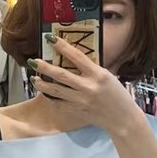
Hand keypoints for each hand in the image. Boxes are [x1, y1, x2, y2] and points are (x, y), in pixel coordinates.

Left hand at [28, 36, 142, 134]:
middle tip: (33, 60)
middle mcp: (88, 87)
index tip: (50, 39)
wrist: (122, 118)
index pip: (77, 56)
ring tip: (33, 78)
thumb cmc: (117, 95)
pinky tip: (45, 92)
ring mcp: (81, 101)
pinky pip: (59, 103)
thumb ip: (92, 69)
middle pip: (61, 75)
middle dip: (45, 67)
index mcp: (98, 75)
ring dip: (42, 84)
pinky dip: (50, 97)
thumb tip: (75, 58)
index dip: (62, 46)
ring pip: (56, 91)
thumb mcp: (108, 76)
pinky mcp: (77, 111)